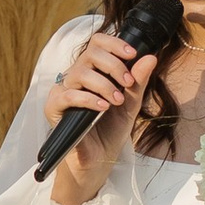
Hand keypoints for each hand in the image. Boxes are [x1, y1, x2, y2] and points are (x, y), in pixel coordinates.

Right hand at [42, 28, 161, 204]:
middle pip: (90, 53)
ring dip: (104, 85)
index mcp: (93, 71)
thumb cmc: (110, 131)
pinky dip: (88, 99)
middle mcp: (76, 77)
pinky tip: (103, 107)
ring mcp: (63, 91)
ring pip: (80, 73)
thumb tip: (150, 57)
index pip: (98, 43)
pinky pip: (68, 95)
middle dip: (114, 65)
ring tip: (117, 101)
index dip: (114, 43)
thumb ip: (138, 82)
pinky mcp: (54, 108)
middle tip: (127, 83)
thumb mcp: (130, 104)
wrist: (98, 161)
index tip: (133, 54)